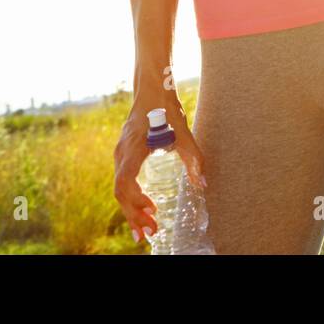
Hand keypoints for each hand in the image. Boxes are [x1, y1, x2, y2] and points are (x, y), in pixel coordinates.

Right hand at [114, 101, 206, 246]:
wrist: (151, 89)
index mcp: (132, 150)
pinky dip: (131, 198)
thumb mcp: (183, 132)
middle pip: (120, 193)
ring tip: (147, 227)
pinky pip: (123, 181)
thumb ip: (193, 158)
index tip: (152, 212)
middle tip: (149, 234)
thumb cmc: (166, 109)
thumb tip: (202, 185)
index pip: (125, 184)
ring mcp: (120, 155)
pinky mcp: (124, 155)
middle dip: (134, 215)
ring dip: (132, 210)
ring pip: (120, 189)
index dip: (136, 202)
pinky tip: (146, 207)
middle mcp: (121, 155)